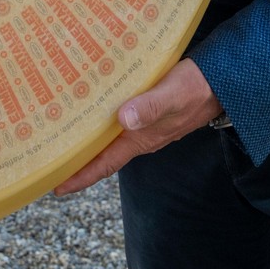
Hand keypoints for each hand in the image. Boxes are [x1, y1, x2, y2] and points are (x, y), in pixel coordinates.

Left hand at [54, 59, 220, 194]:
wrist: (223, 82)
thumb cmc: (197, 88)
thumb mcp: (172, 94)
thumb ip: (150, 107)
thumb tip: (124, 119)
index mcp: (142, 139)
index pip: (105, 164)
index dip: (80, 177)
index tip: (55, 186)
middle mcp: (141, 137)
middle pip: (102, 155)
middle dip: (76, 161)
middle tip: (46, 161)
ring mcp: (145, 126)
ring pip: (109, 139)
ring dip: (87, 141)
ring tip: (61, 137)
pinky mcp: (148, 112)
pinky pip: (118, 121)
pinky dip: (101, 120)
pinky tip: (90, 109)